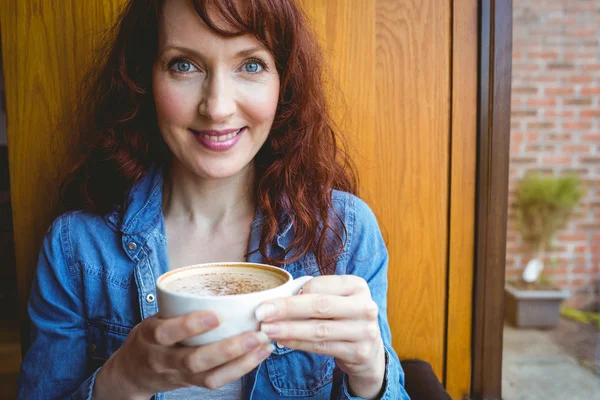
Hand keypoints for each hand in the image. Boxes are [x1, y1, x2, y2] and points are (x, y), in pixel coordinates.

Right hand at [93, 311, 273, 399]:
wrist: (131, 372)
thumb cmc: (150, 335)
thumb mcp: (154, 317)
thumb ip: (179, 306)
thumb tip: (222, 279)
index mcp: (149, 336)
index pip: (166, 333)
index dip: (189, 326)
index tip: (215, 315)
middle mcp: (163, 359)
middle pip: (194, 360)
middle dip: (227, 349)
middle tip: (255, 334)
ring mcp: (178, 375)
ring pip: (209, 376)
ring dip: (241, 361)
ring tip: (264, 344)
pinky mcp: (191, 385)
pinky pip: (217, 382)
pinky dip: (240, 369)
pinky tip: (259, 354)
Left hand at [255, 275, 385, 398]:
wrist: (370, 349)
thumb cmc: (343, 317)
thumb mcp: (336, 299)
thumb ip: (314, 294)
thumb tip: (275, 298)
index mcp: (357, 285)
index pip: (319, 285)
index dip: (293, 293)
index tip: (269, 299)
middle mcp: (365, 306)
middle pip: (320, 305)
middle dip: (287, 309)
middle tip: (261, 313)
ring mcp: (365, 330)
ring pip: (319, 329)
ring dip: (289, 329)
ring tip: (267, 330)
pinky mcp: (359, 352)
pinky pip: (322, 347)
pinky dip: (299, 344)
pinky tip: (282, 341)